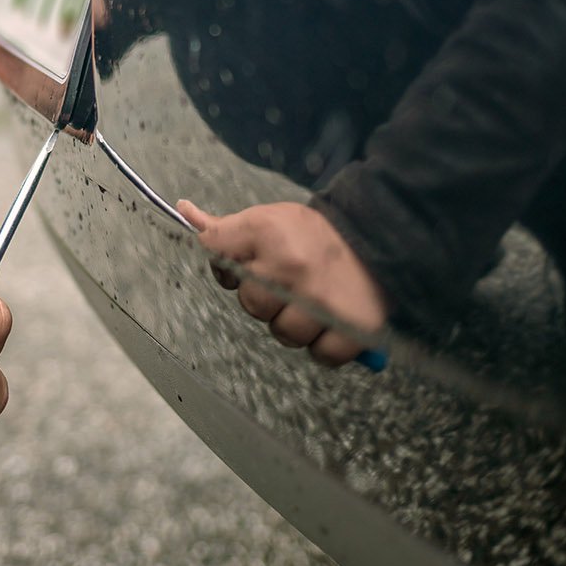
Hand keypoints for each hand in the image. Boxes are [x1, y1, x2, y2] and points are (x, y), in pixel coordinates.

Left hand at [177, 200, 388, 366]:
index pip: (217, 252)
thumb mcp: (269, 219)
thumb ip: (227, 228)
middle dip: (267, 298)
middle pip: (252, 306)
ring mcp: (322, 303)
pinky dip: (326, 344)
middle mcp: (292, 269)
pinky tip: (332, 321)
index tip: (252, 262)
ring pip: (284, 334)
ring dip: (297, 324)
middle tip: (293, 282)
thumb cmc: (316, 233)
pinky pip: (322, 354)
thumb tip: (184, 210)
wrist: (381, 236)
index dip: (230, 265)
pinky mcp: (353, 329)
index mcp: (268, 234)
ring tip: (315, 301)